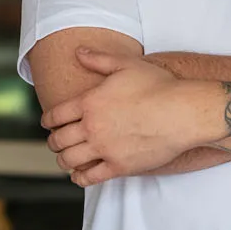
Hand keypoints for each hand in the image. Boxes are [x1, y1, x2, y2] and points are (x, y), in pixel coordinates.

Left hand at [42, 46, 221, 186]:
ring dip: (63, 160)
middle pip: (58, 140)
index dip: (47, 121)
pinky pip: (89, 177)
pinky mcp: (119, 166)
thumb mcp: (126, 64)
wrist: (183, 112)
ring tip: (65, 158)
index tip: (48, 123)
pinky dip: (79, 178)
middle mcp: (92, 127)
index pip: (55, 116)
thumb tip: (78, 52)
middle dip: (53, 142)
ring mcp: (104, 148)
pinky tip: (79, 174)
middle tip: (55, 142)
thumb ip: (98, 59)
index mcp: (89, 102)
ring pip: (69, 160)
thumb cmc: (158, 86)